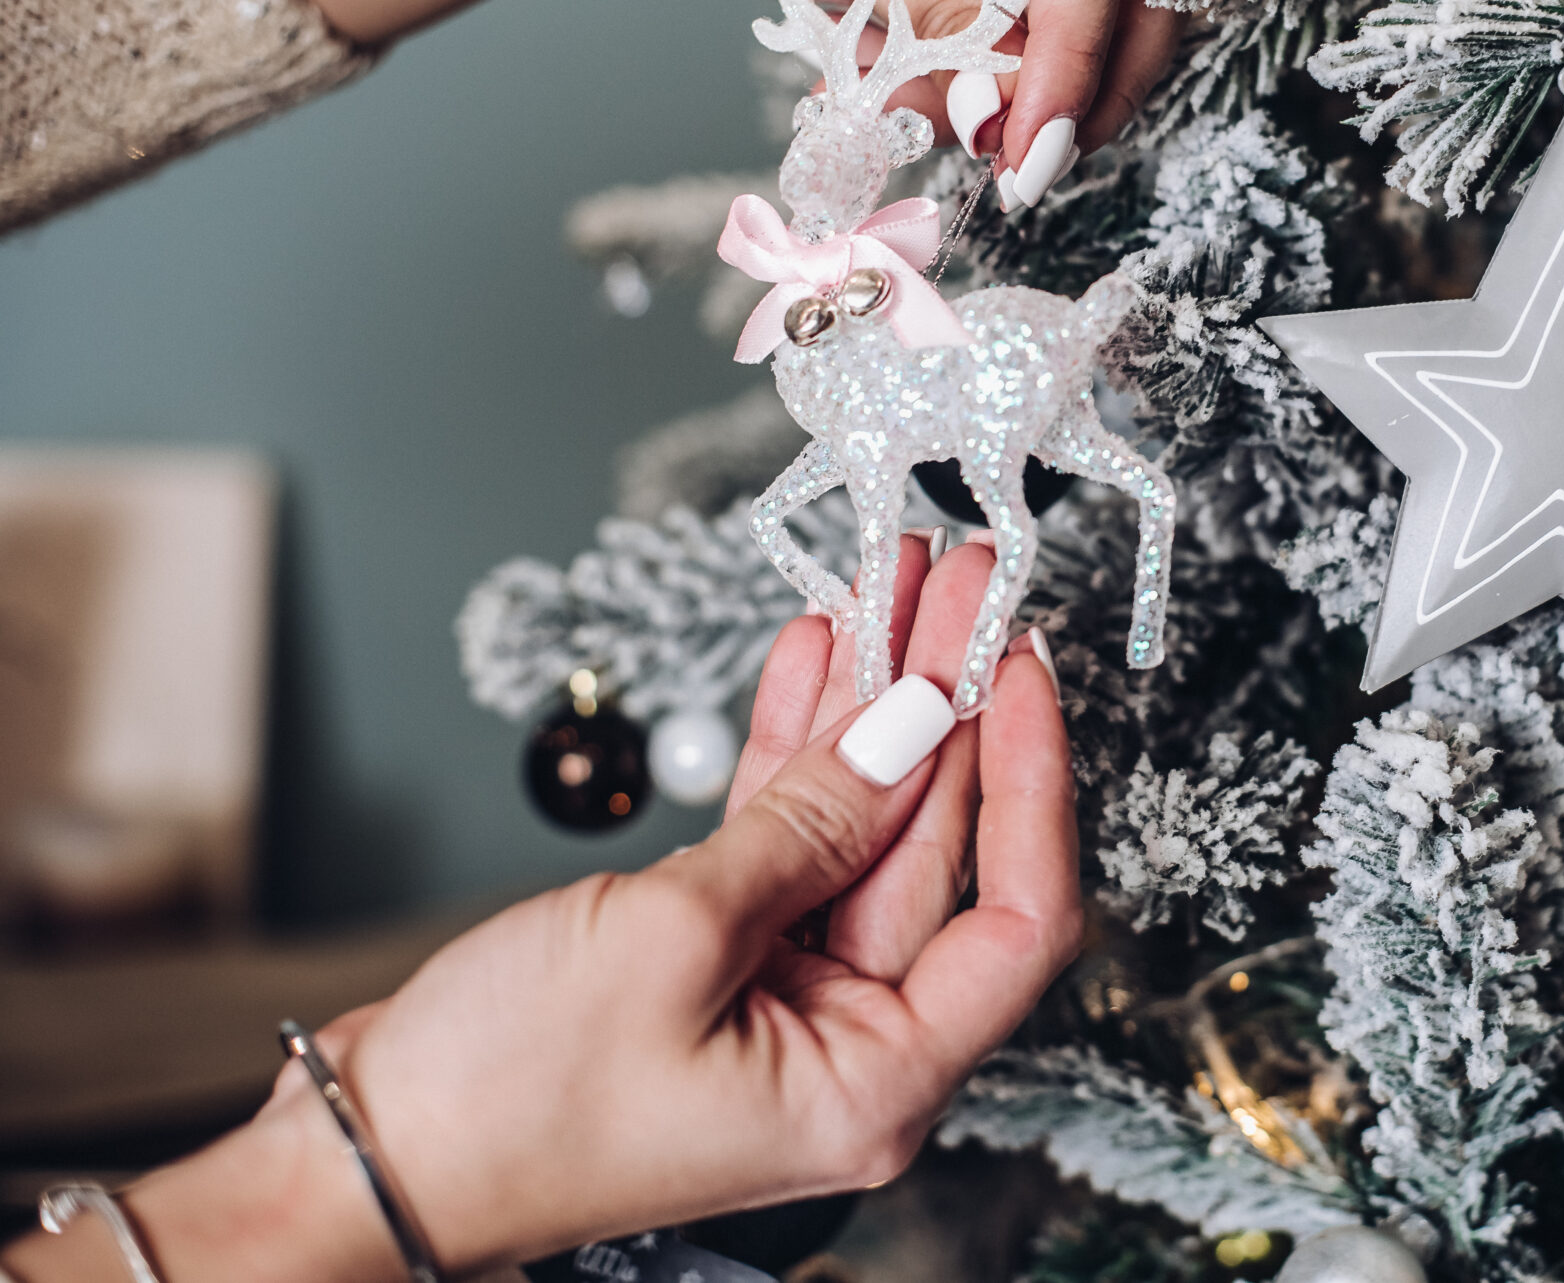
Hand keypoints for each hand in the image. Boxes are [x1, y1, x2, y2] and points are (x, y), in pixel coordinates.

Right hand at [3, 537, 1076, 1282]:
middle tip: (960, 584)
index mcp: (875, 1082)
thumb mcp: (671, 938)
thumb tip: (914, 722)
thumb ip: (808, 823)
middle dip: (945, 703)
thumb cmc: (503, 1100)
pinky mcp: (721, 954)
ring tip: (894, 582)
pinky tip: (819, 649)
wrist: (361, 1151)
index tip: (1023, 669)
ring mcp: (785, 994)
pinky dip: (796, 743)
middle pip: (936, 848)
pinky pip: (786, 832)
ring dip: (871, 701)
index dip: (1032, 782)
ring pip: (861, 822)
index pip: (1019, 919)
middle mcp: (849, 1043)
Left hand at [252, 0, 1176, 178]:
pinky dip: (1010, 72)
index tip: (1032, 144)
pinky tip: (949, 98)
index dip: (1077, 46)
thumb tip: (1012, 111)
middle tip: (1022, 167)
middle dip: (1087, 76)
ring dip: (1051, 83)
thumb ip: (937, 20)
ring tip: (969, 137)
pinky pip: (1048, 12)